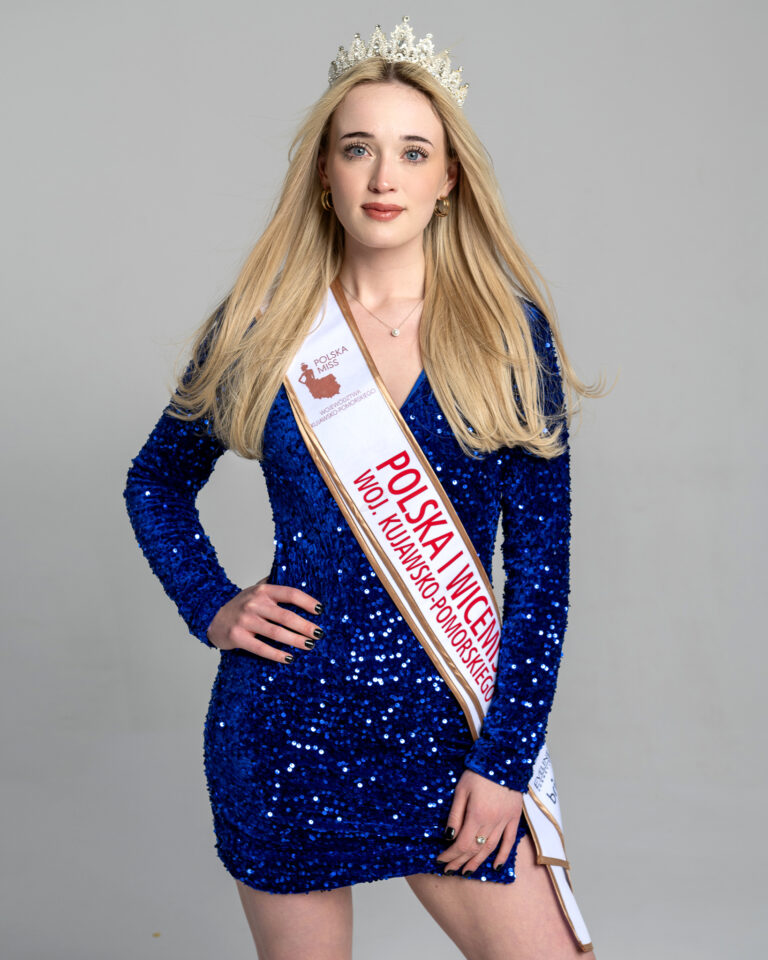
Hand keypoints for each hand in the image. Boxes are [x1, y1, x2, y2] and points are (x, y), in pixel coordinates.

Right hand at [207, 577, 322, 662]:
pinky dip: (277, 654)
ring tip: (310, 645)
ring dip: (296, 640)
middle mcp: (254, 603)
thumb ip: (276, 587)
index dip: (307, 602)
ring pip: (276, 633)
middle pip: (285, 616)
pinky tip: (289, 658)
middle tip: (319, 633)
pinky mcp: (238, 637)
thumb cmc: (241, 604)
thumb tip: (304, 584)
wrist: (211, 615)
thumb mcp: (256, 590)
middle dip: (305, 626)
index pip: (290, 593)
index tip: (321, 610)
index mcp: (263, 590)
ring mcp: (245, 620)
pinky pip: (261, 648)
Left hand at [436, 768, 523, 873]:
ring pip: (491, 848)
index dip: (451, 855)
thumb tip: (448, 837)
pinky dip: (504, 855)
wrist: (503, 760)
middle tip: (450, 869)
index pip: (461, 843)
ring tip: (467, 871)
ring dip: (478, 862)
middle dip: (460, 861)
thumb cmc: (478, 773)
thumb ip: (455, 815)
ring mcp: (505, 821)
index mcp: (476, 815)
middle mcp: (491, 822)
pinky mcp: (514, 818)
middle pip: (475, 849)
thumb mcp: (461, 790)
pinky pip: (510, 841)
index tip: (441, 860)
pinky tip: (496, 866)